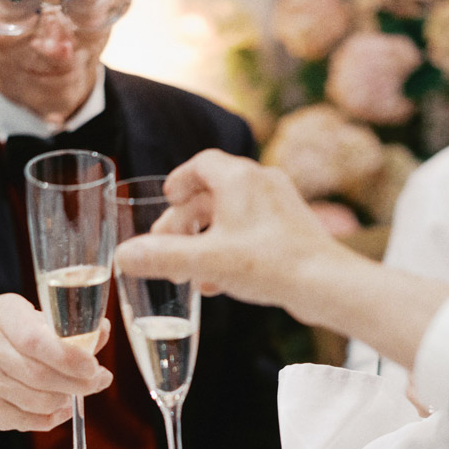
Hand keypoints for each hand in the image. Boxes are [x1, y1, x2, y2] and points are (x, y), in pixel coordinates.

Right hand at [0, 293, 113, 431]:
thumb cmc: (13, 338)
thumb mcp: (37, 320)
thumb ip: (72, 328)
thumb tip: (102, 330)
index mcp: (2, 314)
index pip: (33, 339)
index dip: (67, 357)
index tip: (93, 366)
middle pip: (39, 375)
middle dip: (77, 383)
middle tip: (98, 381)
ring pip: (37, 401)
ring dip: (66, 399)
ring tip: (77, 390)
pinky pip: (28, 421)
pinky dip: (53, 418)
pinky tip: (62, 407)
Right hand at [115, 150, 448, 369]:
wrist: (327, 284)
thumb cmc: (269, 264)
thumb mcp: (205, 262)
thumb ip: (161, 258)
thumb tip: (122, 257)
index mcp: (240, 178)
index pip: (202, 164)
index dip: (180, 180)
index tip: (168, 198)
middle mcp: (263, 184)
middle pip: (214, 193)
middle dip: (187, 222)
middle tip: (167, 247)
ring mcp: (282, 208)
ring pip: (233, 217)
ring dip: (206, 240)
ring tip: (189, 271)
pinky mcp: (294, 232)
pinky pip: (252, 234)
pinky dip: (230, 251)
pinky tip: (219, 283)